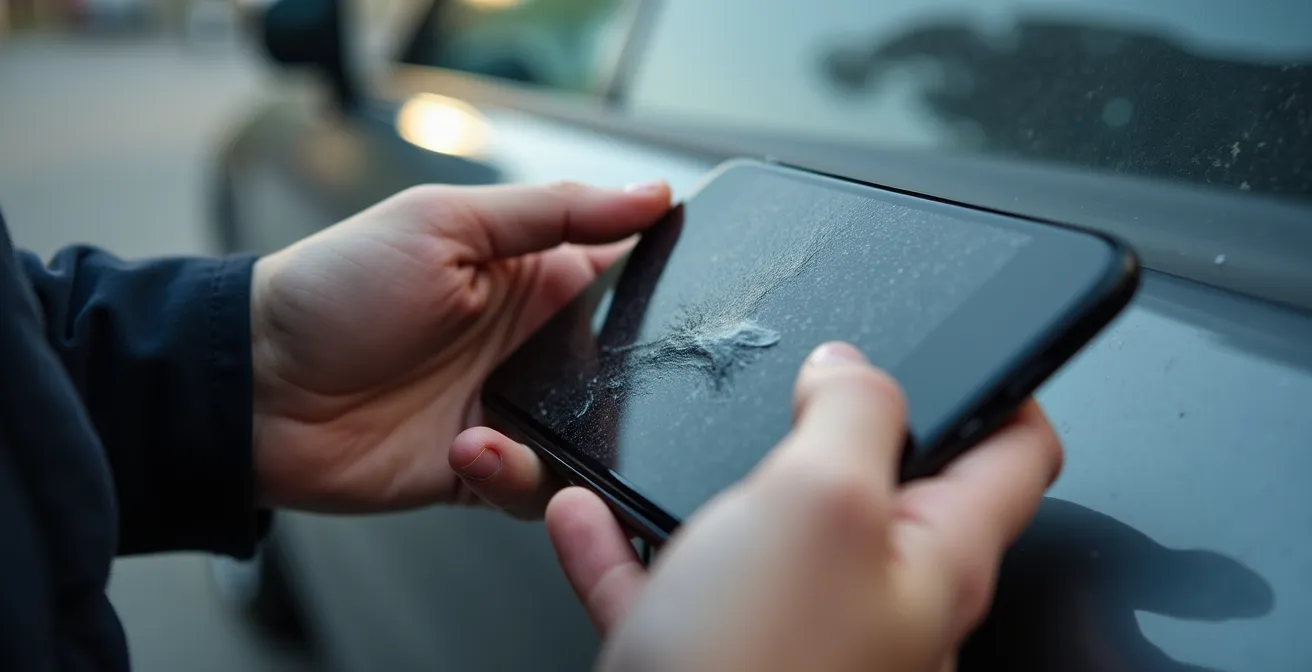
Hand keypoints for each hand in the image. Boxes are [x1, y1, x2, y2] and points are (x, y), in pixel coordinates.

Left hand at [249, 181, 670, 513]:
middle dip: (638, 381)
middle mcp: (530, 346)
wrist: (253, 388)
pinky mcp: (482, 471)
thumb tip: (655, 194)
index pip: (624, 277)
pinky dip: (515, 474)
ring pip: (594, 439)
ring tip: (514, 420)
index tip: (698, 296)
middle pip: (624, 369)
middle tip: (630, 384)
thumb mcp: (445, 221)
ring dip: (577, 438)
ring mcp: (509, 409)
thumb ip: (554, 211)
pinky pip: (535, 486)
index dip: (664, 285)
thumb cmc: (335, 288)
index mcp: (530, 276)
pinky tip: (469, 446)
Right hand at [546, 342, 1062, 670]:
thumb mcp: (821, 501)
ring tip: (679, 435)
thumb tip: (851, 366)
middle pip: (879, 490)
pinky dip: (627, 547)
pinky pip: (671, 589)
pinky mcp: (715, 664)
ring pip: (758, 536)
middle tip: (802, 375)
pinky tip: (586, 518)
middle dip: (836, 426)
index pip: (1015, 456)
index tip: (973, 341)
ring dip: (711, 481)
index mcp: (934, 559)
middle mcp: (876, 602)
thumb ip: (853, 413)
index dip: (1007, 385)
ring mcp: (794, 636)